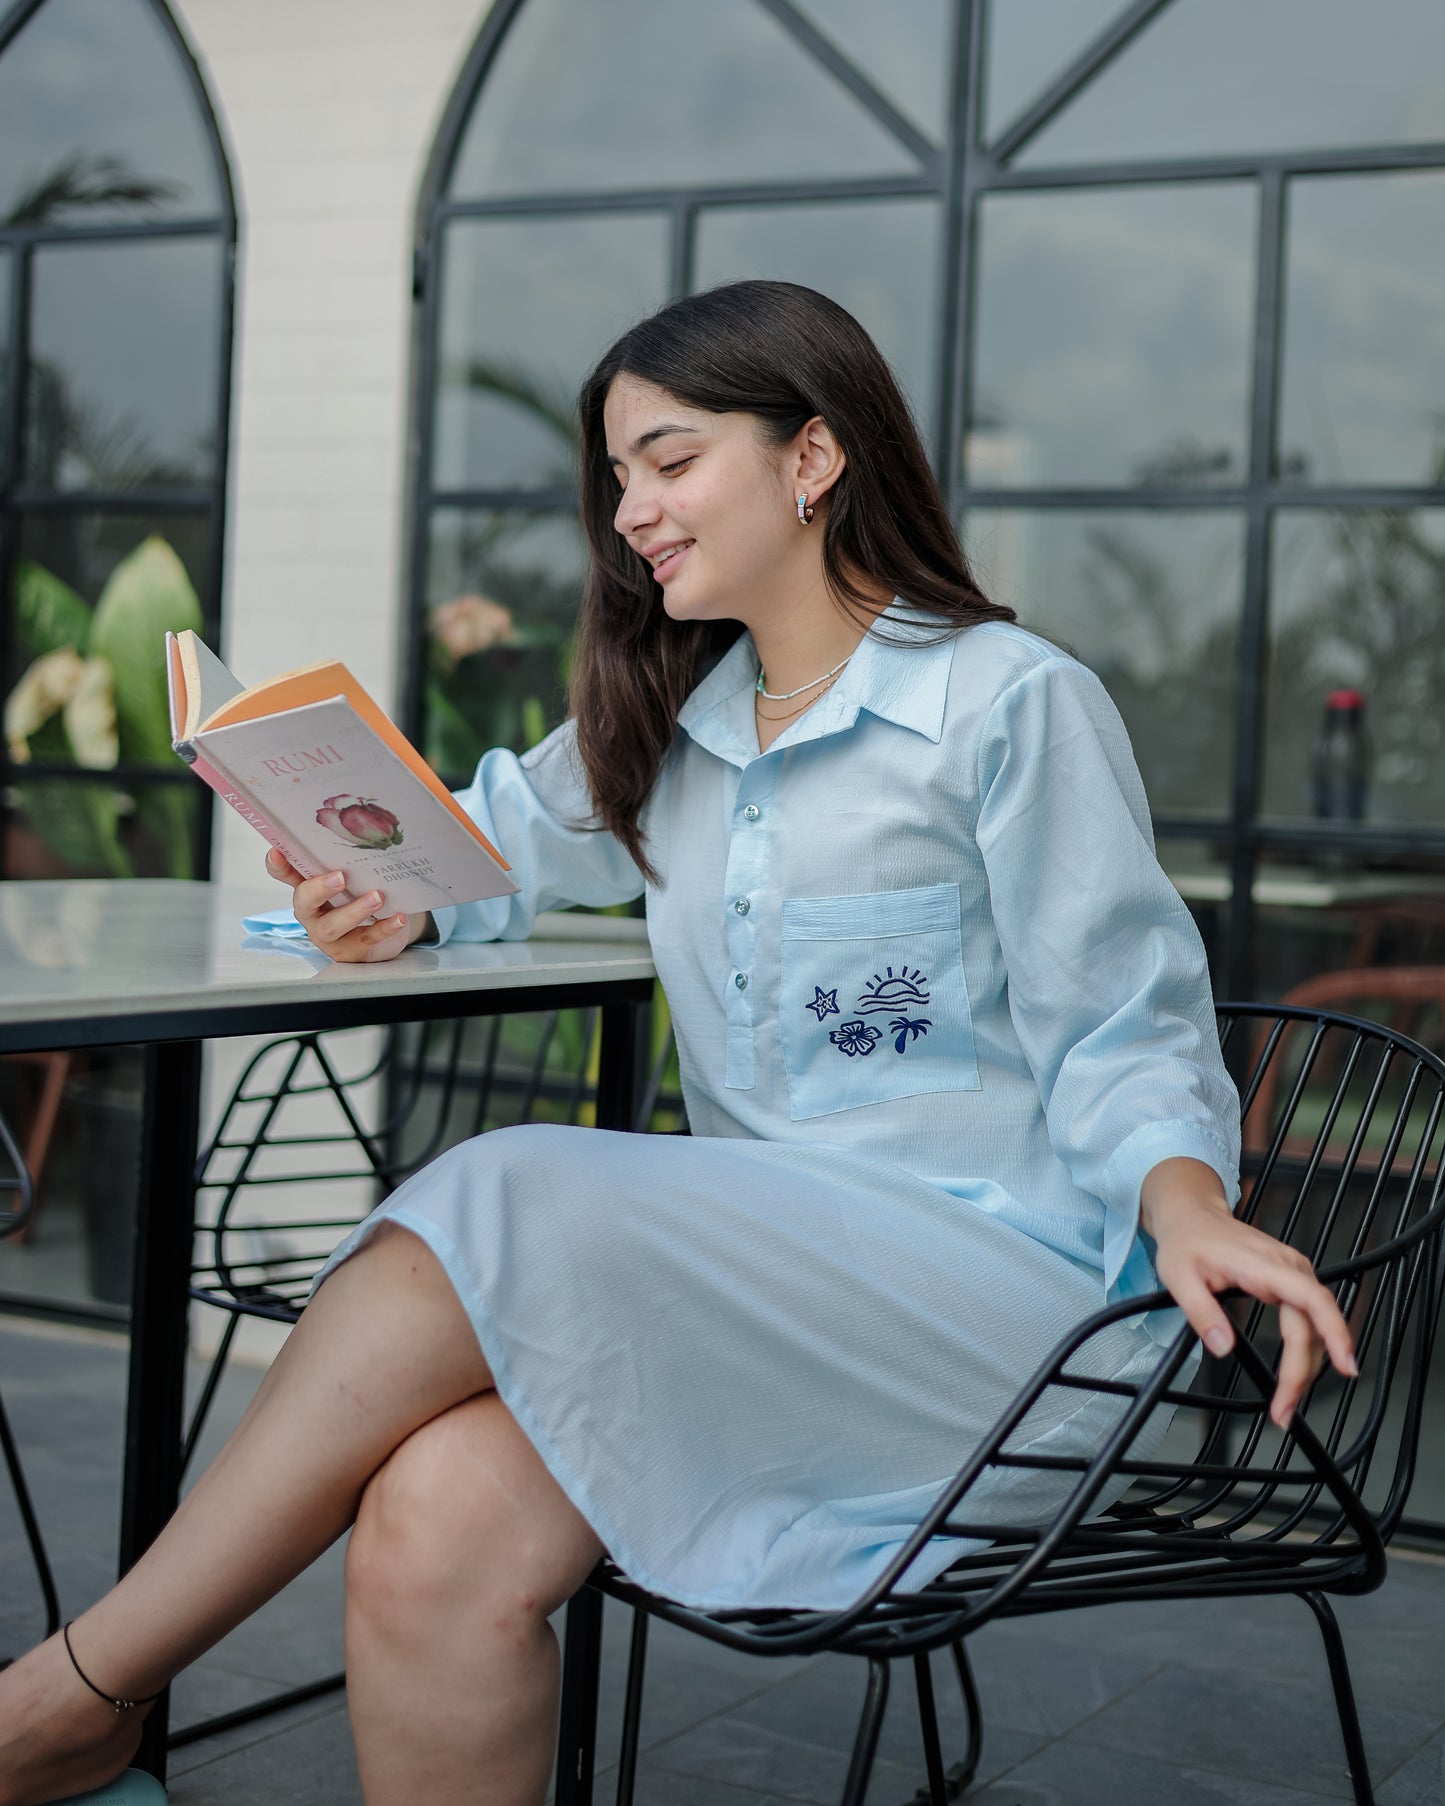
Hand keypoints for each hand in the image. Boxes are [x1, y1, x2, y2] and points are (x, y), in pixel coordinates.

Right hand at [265, 849, 431, 963]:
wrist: (386, 928)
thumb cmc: (362, 895)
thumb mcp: (353, 875)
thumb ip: (348, 858)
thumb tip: (362, 822)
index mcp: (309, 889)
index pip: (286, 876)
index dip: (279, 866)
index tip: (276, 852)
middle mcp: (313, 913)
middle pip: (305, 903)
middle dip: (320, 889)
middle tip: (340, 877)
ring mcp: (329, 935)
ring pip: (334, 925)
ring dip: (355, 910)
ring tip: (377, 897)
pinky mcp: (351, 950)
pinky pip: (367, 939)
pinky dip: (384, 928)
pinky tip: (399, 918)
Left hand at [1141, 1157, 1356, 1427]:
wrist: (1192, 1216)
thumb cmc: (1187, 1241)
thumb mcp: (1179, 1277)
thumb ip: (1201, 1313)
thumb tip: (1223, 1347)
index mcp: (1263, 1265)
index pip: (1311, 1299)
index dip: (1335, 1333)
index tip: (1346, 1366)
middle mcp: (1288, 1267)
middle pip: (1311, 1326)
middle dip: (1302, 1372)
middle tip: (1284, 1410)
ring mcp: (1293, 1273)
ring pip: (1314, 1326)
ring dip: (1306, 1366)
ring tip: (1286, 1401)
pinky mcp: (1291, 1281)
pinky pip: (1308, 1319)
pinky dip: (1306, 1349)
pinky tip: (1297, 1372)